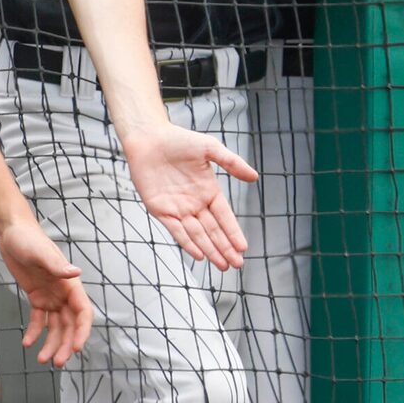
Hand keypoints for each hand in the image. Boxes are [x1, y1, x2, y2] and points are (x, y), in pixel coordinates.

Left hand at [0, 215, 91, 367]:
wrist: (12, 233)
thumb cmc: (28, 239)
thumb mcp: (41, 252)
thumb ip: (58, 265)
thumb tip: (75, 273)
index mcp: (70, 284)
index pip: (83, 313)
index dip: (82, 332)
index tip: (76, 348)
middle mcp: (64, 293)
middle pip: (70, 325)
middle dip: (65, 345)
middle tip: (56, 362)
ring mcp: (51, 297)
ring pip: (56, 327)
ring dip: (51, 343)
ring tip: (42, 359)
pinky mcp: (37, 298)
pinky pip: (39, 320)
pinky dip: (35, 332)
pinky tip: (27, 343)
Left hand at [120, 117, 258, 271]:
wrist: (149, 137)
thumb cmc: (179, 140)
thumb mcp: (210, 148)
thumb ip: (232, 163)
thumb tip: (255, 177)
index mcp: (209, 190)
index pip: (225, 216)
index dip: (234, 232)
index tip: (243, 247)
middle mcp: (195, 203)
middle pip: (213, 230)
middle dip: (225, 248)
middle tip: (237, 264)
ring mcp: (178, 208)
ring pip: (197, 235)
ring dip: (209, 250)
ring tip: (222, 265)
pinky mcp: (160, 210)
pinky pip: (176, 230)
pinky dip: (187, 243)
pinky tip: (199, 254)